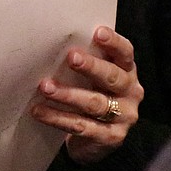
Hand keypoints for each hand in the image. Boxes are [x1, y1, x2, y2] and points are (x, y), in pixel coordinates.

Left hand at [31, 25, 143, 163]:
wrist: (95, 138)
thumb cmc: (91, 94)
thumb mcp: (93, 77)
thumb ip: (84, 60)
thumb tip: (53, 41)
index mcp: (127, 71)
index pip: (125, 53)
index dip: (114, 42)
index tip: (97, 32)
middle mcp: (130, 92)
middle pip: (112, 77)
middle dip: (91, 67)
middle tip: (71, 58)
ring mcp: (123, 117)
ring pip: (94, 103)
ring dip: (67, 94)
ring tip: (45, 87)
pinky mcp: (110, 137)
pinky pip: (81, 126)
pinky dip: (58, 118)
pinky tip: (40, 111)